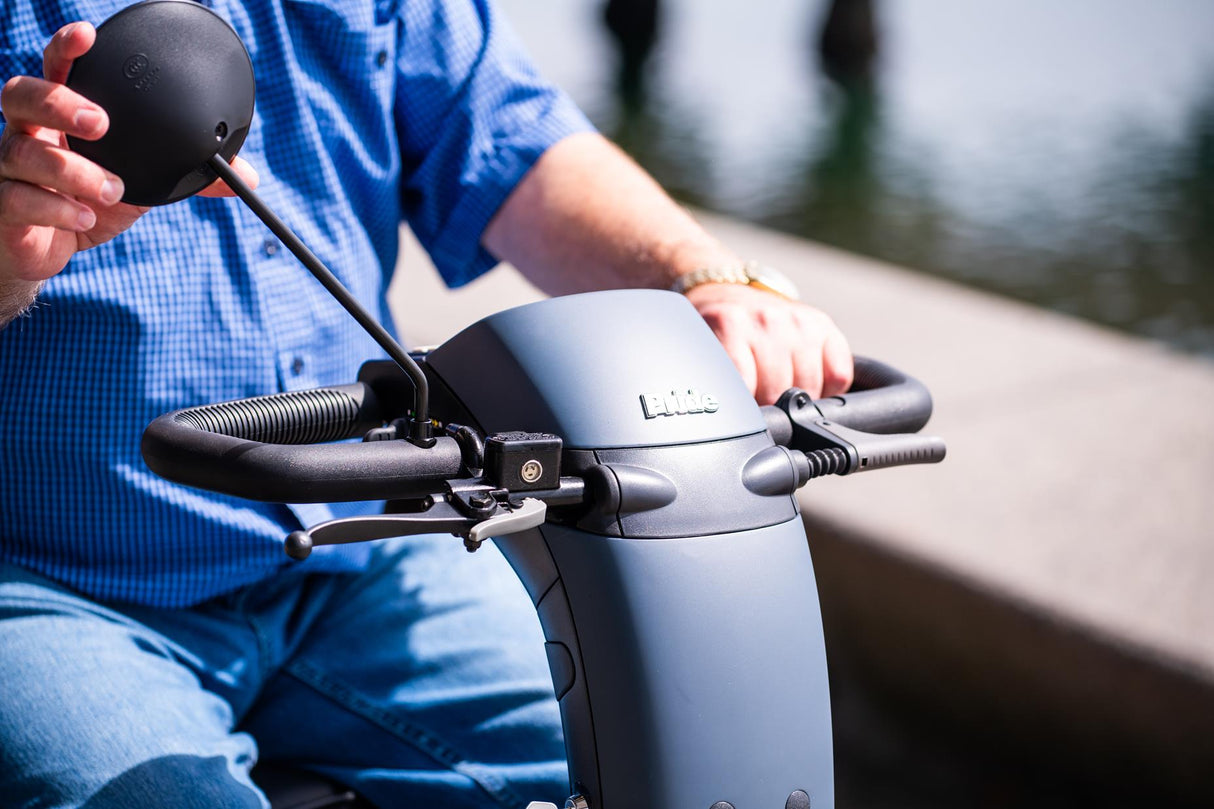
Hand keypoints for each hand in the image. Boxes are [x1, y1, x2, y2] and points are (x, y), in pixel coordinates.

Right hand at [0, 22, 258, 285]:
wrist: (51, 248)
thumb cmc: (90, 202)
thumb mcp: (144, 184)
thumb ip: (188, 176)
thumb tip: (245, 176)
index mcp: (59, 118)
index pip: (54, 69)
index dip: (66, 49)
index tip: (88, 35)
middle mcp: (26, 133)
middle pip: (20, 95)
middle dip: (59, 103)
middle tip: (100, 122)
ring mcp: (8, 169)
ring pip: (21, 152)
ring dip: (73, 171)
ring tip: (112, 190)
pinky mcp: (3, 207)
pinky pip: (16, 200)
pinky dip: (57, 209)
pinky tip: (84, 218)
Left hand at [685, 283, 852, 404]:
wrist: (729, 293)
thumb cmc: (714, 331)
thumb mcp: (700, 351)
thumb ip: (710, 381)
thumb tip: (722, 425)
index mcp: (729, 324)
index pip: (745, 388)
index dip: (744, 413)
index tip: (740, 418)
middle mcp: (766, 320)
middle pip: (778, 393)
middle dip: (767, 406)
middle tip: (754, 400)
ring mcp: (797, 321)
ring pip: (809, 388)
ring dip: (796, 400)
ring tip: (776, 390)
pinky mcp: (822, 324)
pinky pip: (838, 375)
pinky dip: (827, 389)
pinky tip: (805, 382)